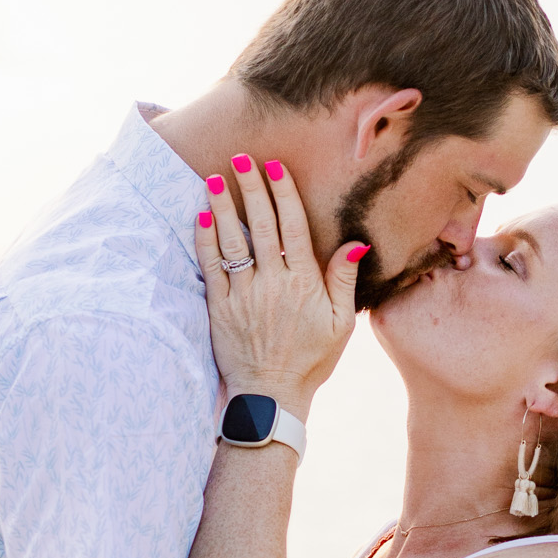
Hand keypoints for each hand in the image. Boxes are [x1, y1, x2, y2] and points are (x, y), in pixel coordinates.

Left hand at [197, 156, 363, 413]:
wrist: (271, 398)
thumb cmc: (311, 361)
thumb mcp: (341, 324)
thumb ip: (343, 280)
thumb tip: (355, 242)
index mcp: (304, 284)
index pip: (292, 227)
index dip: (282, 193)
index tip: (274, 168)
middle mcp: (272, 284)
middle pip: (260, 225)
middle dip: (251, 188)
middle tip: (242, 159)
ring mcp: (243, 295)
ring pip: (232, 241)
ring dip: (223, 206)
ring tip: (217, 177)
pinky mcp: (219, 309)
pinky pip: (211, 267)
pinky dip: (205, 239)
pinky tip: (202, 216)